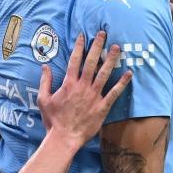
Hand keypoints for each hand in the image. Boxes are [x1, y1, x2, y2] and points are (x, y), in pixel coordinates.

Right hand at [38, 31, 131, 146]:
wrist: (64, 138)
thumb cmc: (53, 120)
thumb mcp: (43, 99)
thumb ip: (45, 81)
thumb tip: (44, 66)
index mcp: (69, 84)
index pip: (74, 60)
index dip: (79, 47)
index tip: (83, 36)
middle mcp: (82, 87)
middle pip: (91, 62)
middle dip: (97, 46)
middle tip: (103, 33)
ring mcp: (93, 96)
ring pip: (104, 74)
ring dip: (111, 60)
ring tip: (117, 47)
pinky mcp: (102, 107)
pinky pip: (114, 93)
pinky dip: (122, 83)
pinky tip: (129, 73)